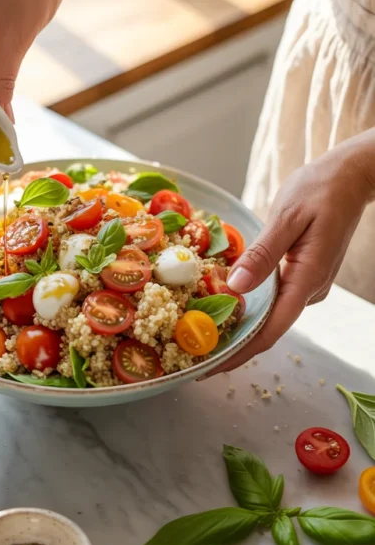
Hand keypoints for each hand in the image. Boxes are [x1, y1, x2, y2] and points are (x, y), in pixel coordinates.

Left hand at [209, 135, 374, 373]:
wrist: (350, 176)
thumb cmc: (320, 190)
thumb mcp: (287, 217)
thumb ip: (263, 254)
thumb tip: (236, 287)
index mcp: (308, 279)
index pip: (271, 329)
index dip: (240, 352)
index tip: (211, 368)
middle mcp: (310, 288)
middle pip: (269, 327)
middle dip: (234, 344)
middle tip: (194, 354)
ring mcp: (308, 282)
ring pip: (271, 312)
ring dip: (240, 324)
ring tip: (202, 334)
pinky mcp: (303, 272)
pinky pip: (274, 296)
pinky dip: (250, 304)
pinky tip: (226, 303)